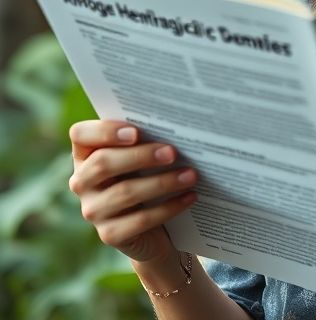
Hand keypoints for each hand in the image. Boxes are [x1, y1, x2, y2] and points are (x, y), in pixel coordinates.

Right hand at [69, 120, 197, 262]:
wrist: (156, 226)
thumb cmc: (150, 175)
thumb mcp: (144, 155)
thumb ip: (148, 138)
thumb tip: (175, 125)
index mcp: (86, 153)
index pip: (80, 134)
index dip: (104, 131)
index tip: (136, 132)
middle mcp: (82, 181)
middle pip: (102, 163)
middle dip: (140, 156)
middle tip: (173, 152)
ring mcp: (93, 210)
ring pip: (124, 192)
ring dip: (162, 182)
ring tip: (191, 175)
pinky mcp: (109, 234)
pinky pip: (139, 220)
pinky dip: (169, 207)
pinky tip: (189, 196)